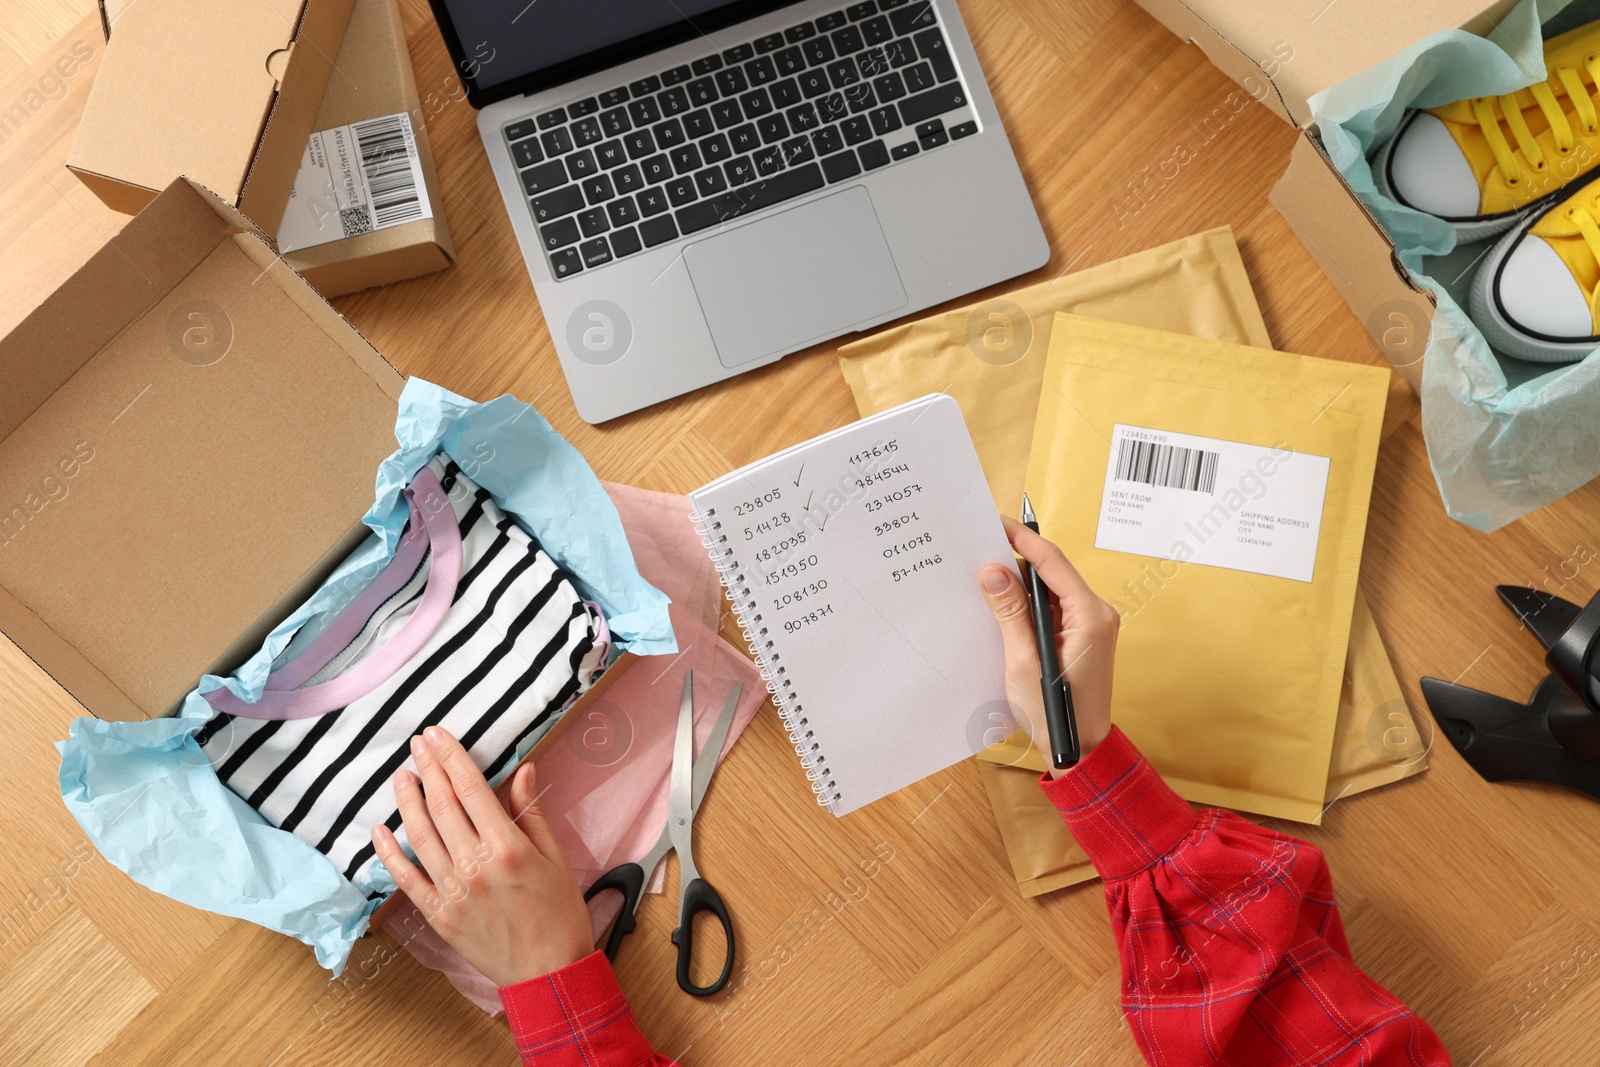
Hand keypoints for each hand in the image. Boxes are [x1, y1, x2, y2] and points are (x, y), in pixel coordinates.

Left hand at [374, 726, 593, 986]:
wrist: (548, 973)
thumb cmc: (559, 915)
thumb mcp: (555, 858)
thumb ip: (532, 813)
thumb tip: (522, 770)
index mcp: (507, 847)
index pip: (470, 788)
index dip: (451, 756)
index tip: (437, 735)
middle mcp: (474, 865)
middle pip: (442, 805)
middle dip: (428, 769)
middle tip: (418, 745)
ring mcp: (452, 891)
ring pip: (420, 836)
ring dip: (406, 802)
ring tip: (401, 777)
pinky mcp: (438, 915)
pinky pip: (406, 879)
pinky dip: (389, 854)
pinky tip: (380, 830)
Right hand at [979, 516, 1117, 775]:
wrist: (1080, 749)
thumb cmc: (1056, 714)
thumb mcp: (1024, 661)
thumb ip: (1010, 612)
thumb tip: (993, 571)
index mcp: (1090, 615)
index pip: (1052, 561)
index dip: (1023, 539)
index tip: (996, 522)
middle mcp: (1096, 614)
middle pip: (1051, 572)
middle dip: (1015, 560)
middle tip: (978, 548)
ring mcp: (1089, 625)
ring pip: (1048, 590)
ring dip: (1018, 584)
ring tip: (982, 576)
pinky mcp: (1080, 636)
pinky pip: (1050, 608)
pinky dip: (1026, 605)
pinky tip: (1000, 606)